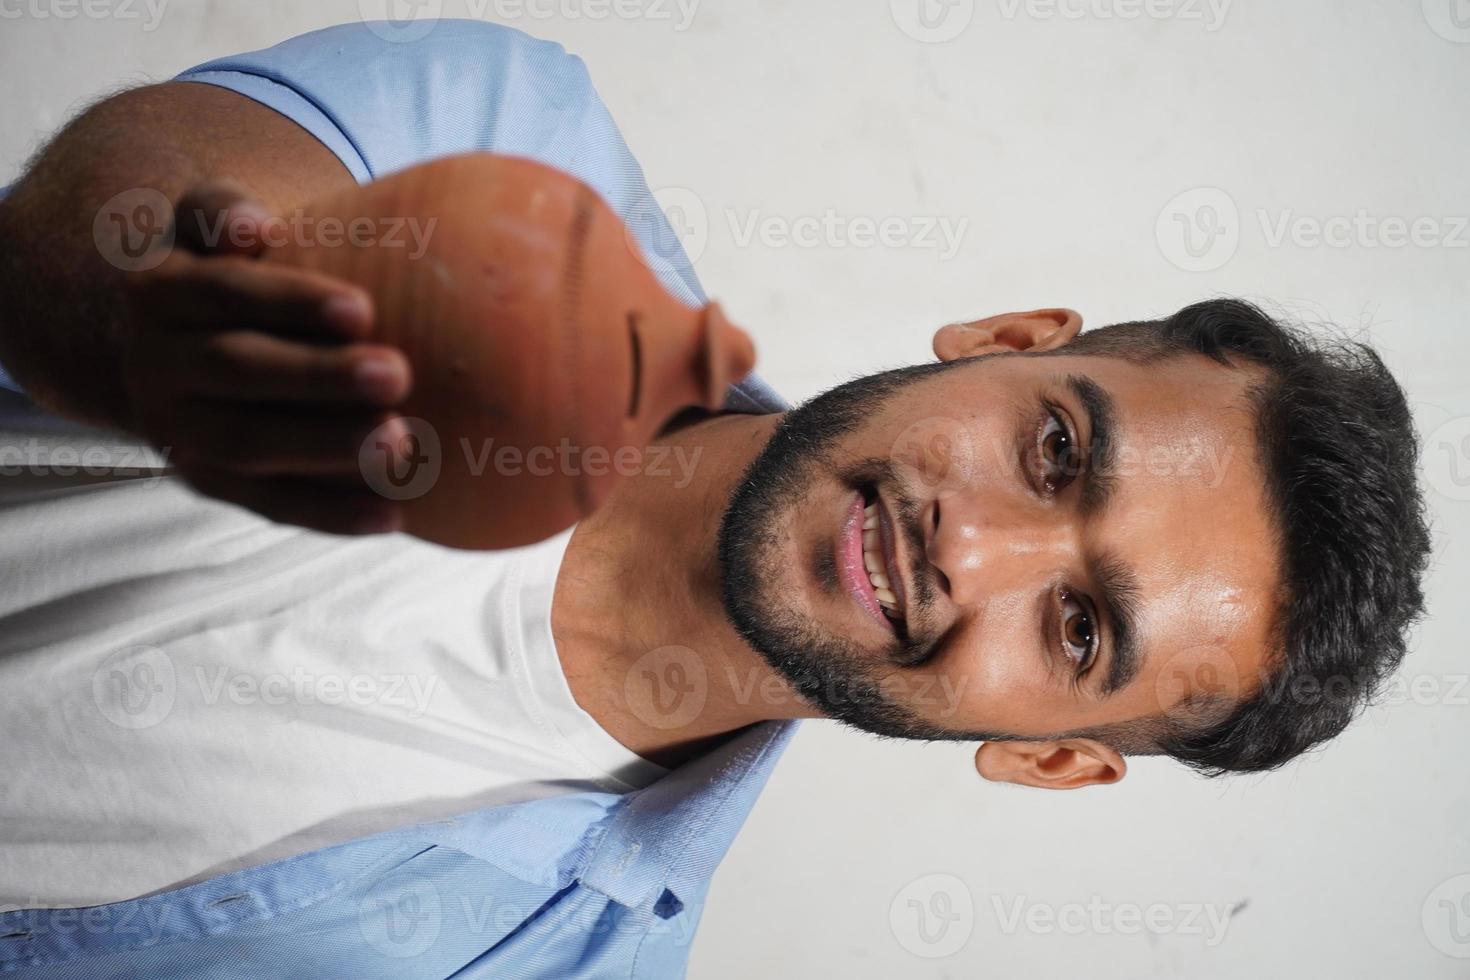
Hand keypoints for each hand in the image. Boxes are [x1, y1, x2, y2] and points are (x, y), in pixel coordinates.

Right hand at [122, 182, 412, 533]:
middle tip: (398, 375)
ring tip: (401, 444)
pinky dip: (331, 514)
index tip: (363, 309)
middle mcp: (156, 366)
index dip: (291, 301)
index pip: (224, 292)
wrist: (186, 339)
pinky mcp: (211, 483)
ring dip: (325, 449)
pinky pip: (269, 505)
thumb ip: (220, 211)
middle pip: (238, 371)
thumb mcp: (212, 224)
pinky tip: (392, 515)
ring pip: (248, 446)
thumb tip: (250, 228)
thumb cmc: (236, 269)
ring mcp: (180, 431)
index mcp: (159, 293)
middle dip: (319, 377)